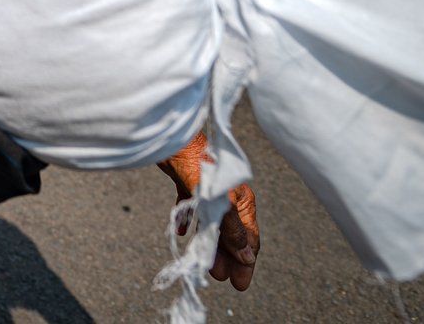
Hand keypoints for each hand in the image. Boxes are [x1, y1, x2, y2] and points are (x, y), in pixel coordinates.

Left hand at [159, 131, 259, 291]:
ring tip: (206, 264)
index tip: (240, 284)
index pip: (249, 239)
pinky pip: (192, 209)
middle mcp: (228, 198)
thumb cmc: (200, 165)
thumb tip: (246, 255)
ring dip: (210, 245)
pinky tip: (183, 232)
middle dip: (227, 258)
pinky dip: (190, 222)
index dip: (245, 263)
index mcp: (241, 202)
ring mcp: (209, 192)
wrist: (174, 139)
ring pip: (213, 225)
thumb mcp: (219, 204)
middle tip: (220, 277)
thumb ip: (233, 230)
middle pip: (231, 235)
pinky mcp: (189, 184)